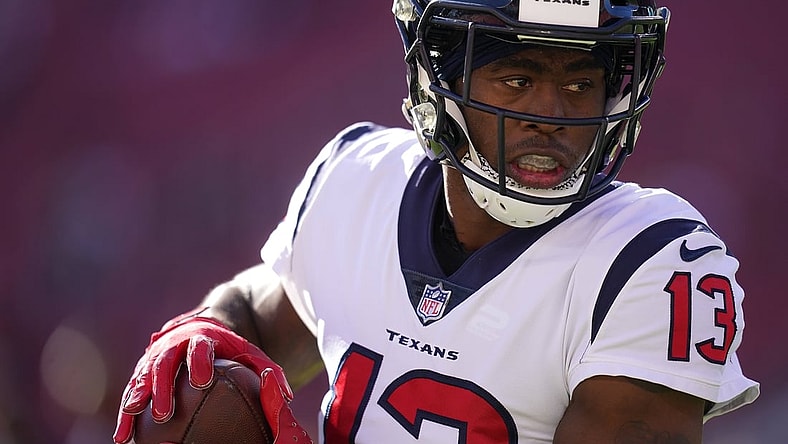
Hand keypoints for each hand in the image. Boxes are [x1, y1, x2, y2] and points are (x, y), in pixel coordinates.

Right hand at [113, 309, 310, 442]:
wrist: (204, 325)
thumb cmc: (231, 346)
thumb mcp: (251, 352)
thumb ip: (268, 370)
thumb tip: (288, 396)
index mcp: (202, 337)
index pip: (199, 347)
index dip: (198, 361)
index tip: (201, 380)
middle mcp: (174, 344)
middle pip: (165, 363)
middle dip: (163, 386)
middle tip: (166, 412)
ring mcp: (156, 357)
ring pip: (143, 377)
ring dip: (137, 398)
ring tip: (134, 420)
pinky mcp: (143, 371)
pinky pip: (132, 392)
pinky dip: (126, 413)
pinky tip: (123, 436)